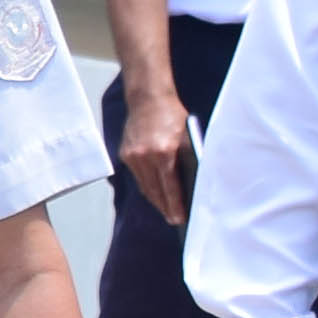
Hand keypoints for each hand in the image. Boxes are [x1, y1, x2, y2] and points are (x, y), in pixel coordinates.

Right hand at [112, 77, 193, 227]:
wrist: (147, 98)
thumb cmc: (172, 115)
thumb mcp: (187, 136)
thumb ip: (188, 158)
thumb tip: (193, 181)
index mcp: (163, 152)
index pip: (170, 187)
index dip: (175, 205)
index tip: (180, 219)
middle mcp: (145, 156)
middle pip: (155, 191)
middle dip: (165, 207)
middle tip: (173, 220)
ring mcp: (132, 156)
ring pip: (145, 186)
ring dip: (155, 199)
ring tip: (165, 210)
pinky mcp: (125, 154)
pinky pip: (137, 177)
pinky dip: (147, 186)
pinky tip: (155, 192)